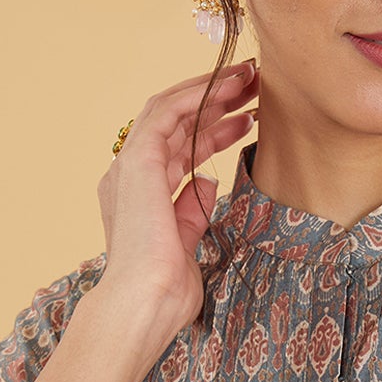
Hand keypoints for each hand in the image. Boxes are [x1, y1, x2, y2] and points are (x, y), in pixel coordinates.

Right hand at [96, 59, 259, 328]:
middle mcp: (129, 176)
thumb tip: (207, 181)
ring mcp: (129, 167)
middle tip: (253, 86)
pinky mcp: (137, 163)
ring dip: (209, 90)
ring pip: (170, 110)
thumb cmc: (166, 288)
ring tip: (248, 77)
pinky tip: (224, 86)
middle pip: (176, 124)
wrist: (145, 304)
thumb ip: (192, 209)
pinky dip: (194, 96)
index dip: (213, 129)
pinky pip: (165, 114)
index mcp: (139, 195)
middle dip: (215, 101)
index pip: (178, 149)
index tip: (247, 117)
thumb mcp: (187, 241)